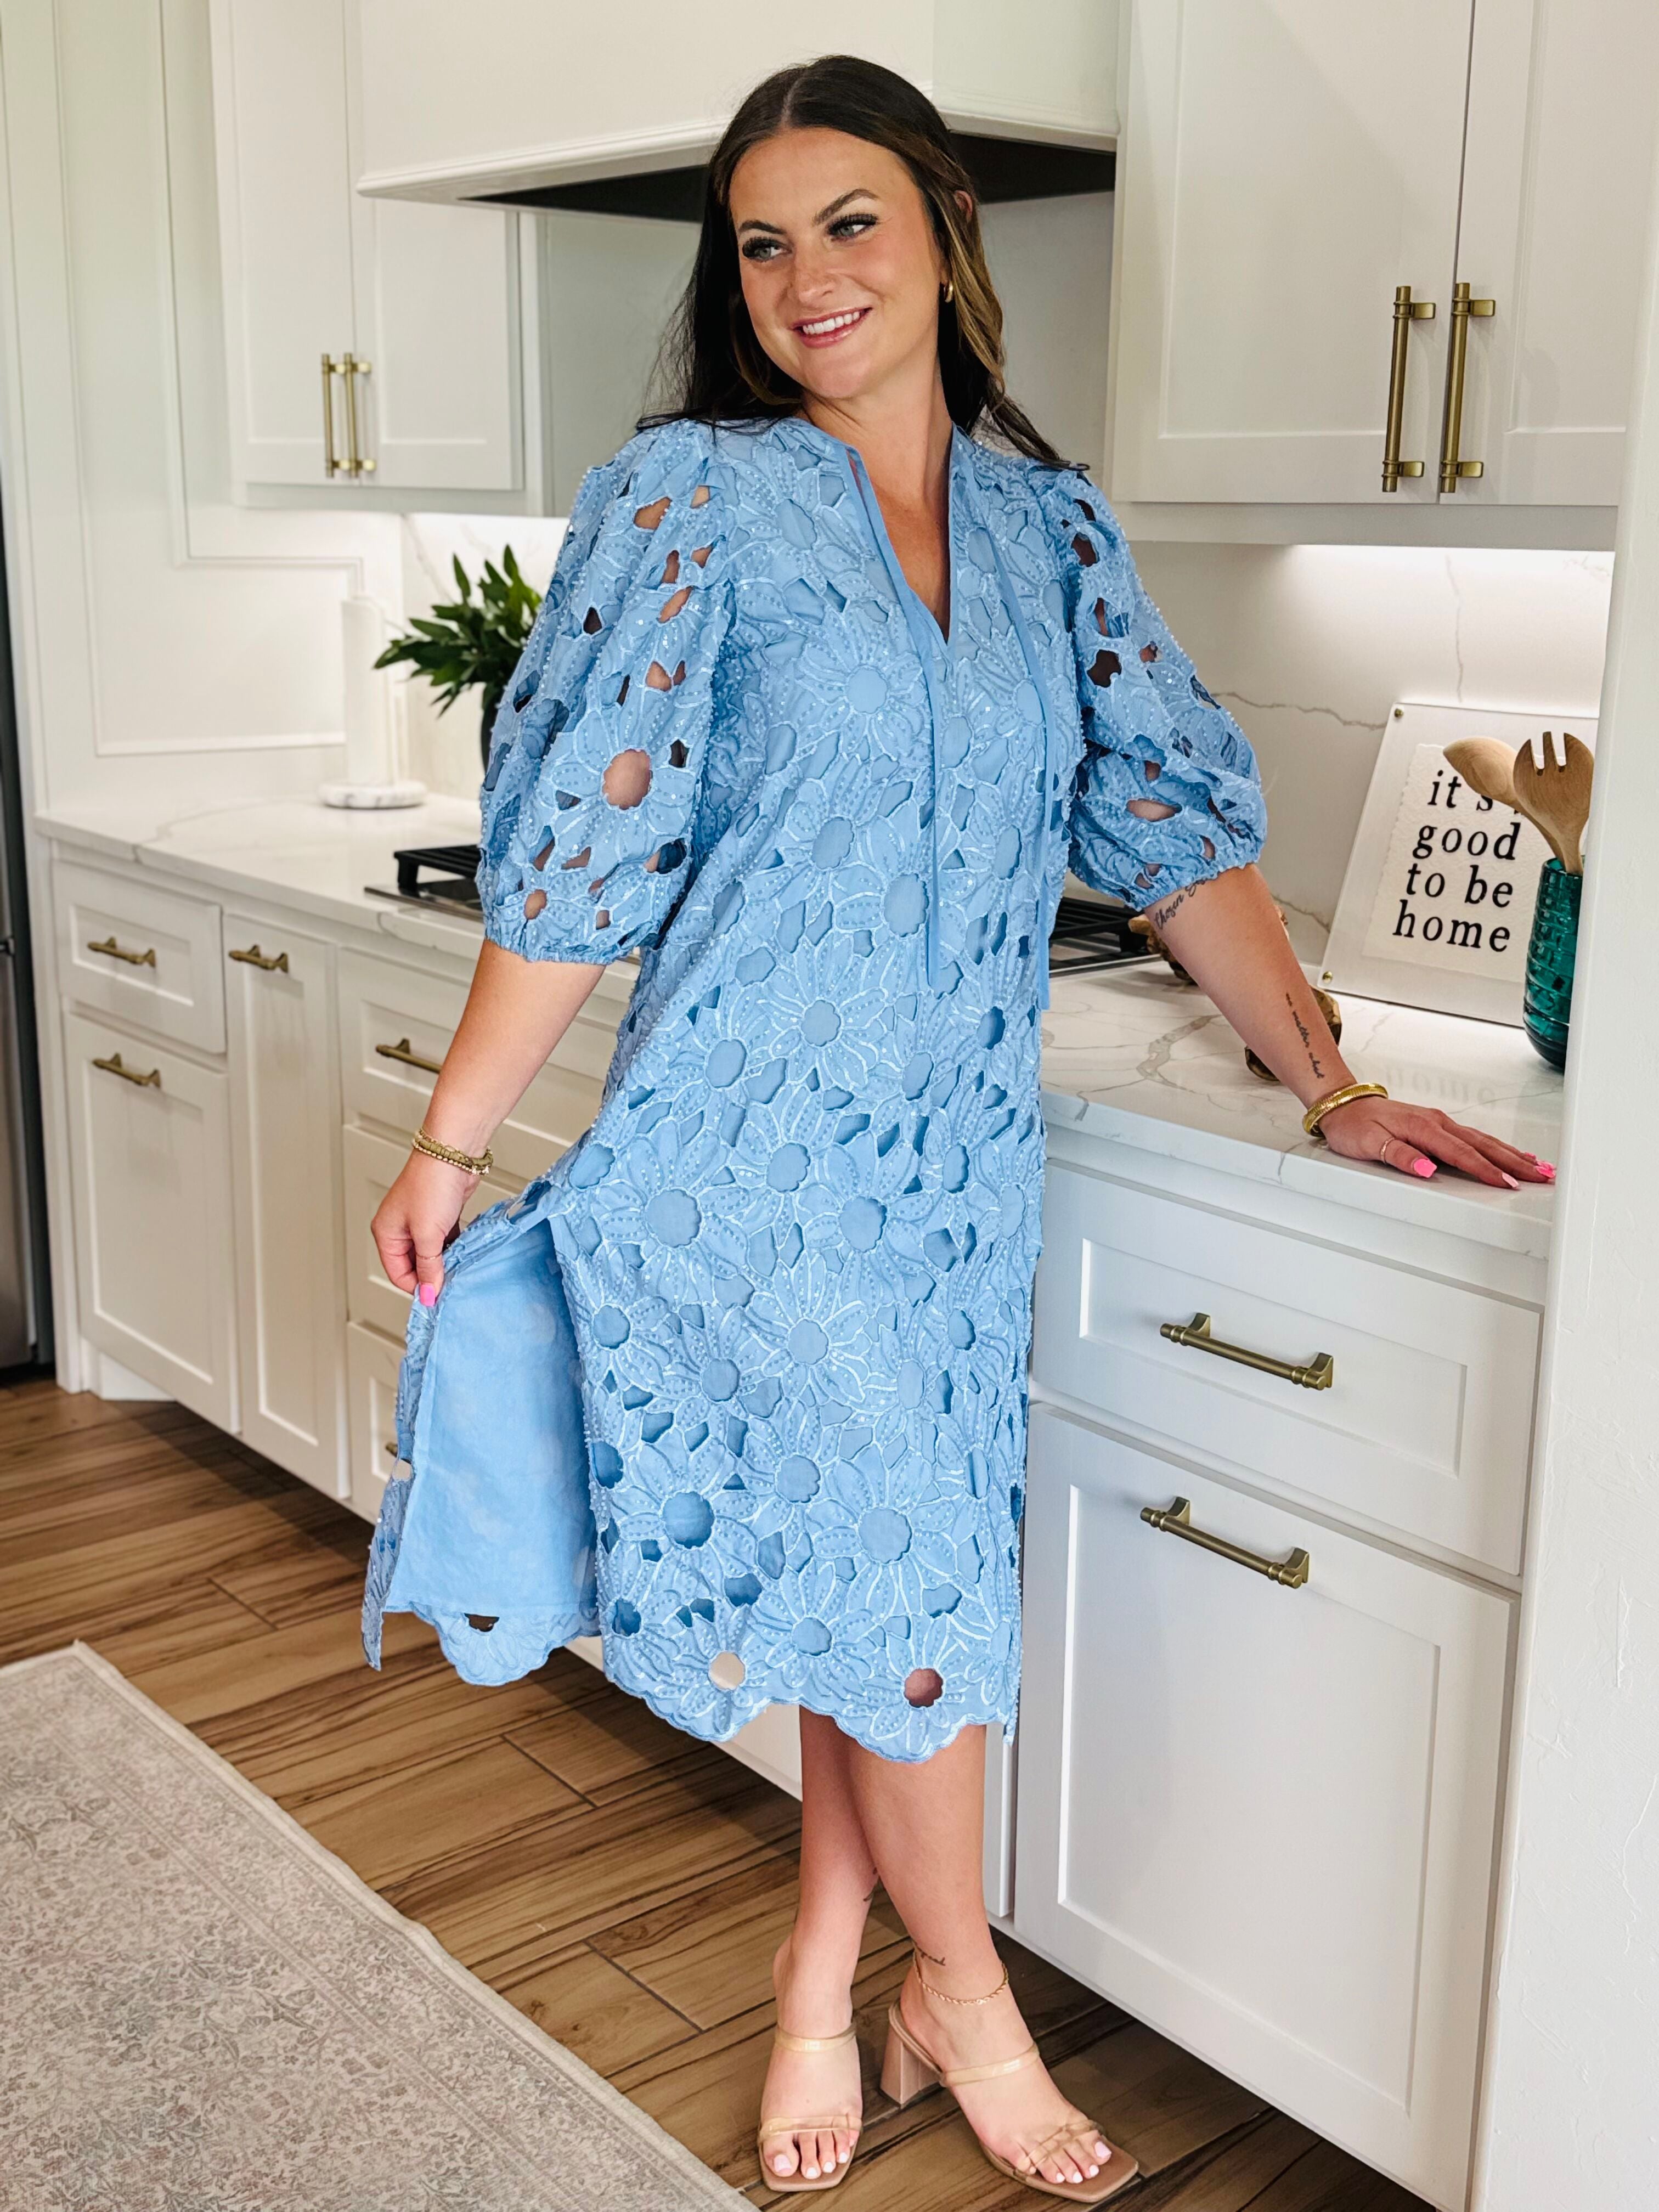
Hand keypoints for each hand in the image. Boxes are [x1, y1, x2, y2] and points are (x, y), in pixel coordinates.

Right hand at [371, 1150, 477, 1303]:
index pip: (398, 1274)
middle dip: (433, 1274)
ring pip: (431, 1253)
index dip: (419, 1287)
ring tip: (460, 1265)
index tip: (439, 1296)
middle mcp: (399, 1228)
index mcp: (386, 1233)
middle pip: (414, 1265)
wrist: (453, 1153)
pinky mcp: (439, 1215)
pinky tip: (465, 1251)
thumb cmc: (432, 1184)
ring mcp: (419, 1221)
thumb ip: (428, 1267)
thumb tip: (429, 1294)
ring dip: (445, 1261)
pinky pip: (444, 1241)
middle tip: (453, 1281)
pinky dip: (454, 1247)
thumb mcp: (428, 1234)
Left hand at [1316, 1096, 1554, 1188]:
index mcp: (1424, 1128)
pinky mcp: (1439, 1126)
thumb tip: (1426, 1169)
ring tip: (1539, 1167)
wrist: (1345, 1106)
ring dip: (1512, 1155)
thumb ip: (1400, 1156)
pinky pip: (1475, 1137)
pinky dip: (1497, 1147)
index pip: (1462, 1154)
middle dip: (1515, 1162)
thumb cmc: (1355, 1126)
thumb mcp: (1370, 1144)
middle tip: (1542, 1177)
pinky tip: (1511, 1154)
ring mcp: (1441, 1122)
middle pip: (1483, 1145)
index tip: (1508, 1184)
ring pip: (1484, 1140)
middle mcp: (1437, 1122)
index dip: (1486, 1171)